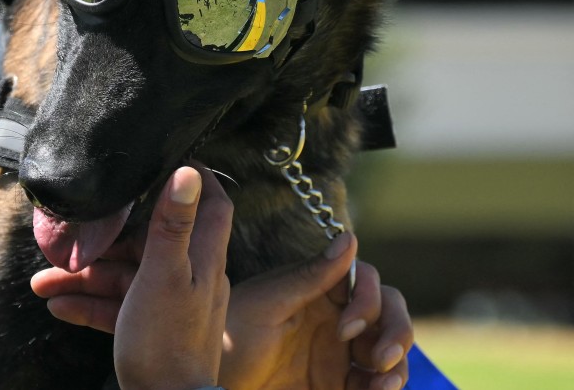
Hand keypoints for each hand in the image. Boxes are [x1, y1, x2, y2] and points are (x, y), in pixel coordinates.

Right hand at [31, 165, 232, 389]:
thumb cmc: (167, 343)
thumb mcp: (163, 275)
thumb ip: (172, 224)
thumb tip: (189, 171)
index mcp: (201, 258)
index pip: (212, 204)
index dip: (194, 177)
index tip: (166, 157)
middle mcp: (189, 276)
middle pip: (148, 241)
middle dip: (106, 238)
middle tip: (72, 233)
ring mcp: (169, 303)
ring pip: (124, 276)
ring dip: (84, 277)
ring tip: (42, 282)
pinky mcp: (150, 328)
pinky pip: (117, 307)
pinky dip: (89, 304)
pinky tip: (57, 306)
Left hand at [220, 232, 412, 389]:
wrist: (214, 379)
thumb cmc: (233, 330)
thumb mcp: (270, 302)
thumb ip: (312, 276)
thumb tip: (350, 237)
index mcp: (322, 289)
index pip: (368, 283)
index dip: (368, 302)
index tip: (345, 329)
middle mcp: (339, 317)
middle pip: (391, 314)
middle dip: (396, 333)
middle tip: (377, 360)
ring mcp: (343, 353)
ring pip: (391, 351)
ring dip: (397, 365)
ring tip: (383, 386)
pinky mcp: (340, 385)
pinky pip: (377, 384)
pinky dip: (385, 388)